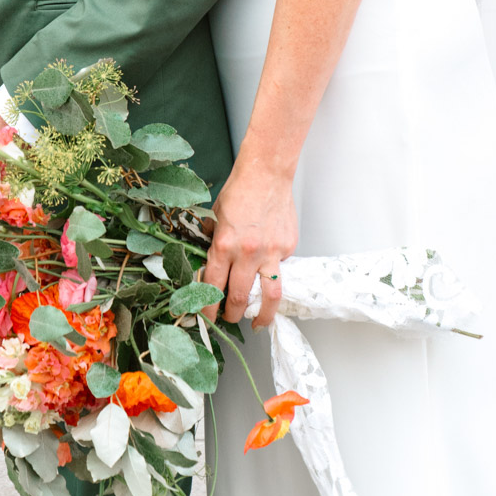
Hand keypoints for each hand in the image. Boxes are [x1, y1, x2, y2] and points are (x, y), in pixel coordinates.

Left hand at [202, 154, 296, 328]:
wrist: (266, 173)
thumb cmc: (239, 191)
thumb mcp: (216, 216)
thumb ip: (212, 241)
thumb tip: (208, 262)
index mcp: (224, 245)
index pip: (212, 287)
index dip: (208, 308)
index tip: (207, 318)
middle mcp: (247, 253)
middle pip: (239, 298)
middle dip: (232, 314)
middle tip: (230, 317)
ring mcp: (271, 252)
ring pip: (269, 296)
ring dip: (262, 315)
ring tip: (258, 323)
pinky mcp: (288, 248)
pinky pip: (281, 268)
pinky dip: (274, 272)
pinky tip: (269, 265)